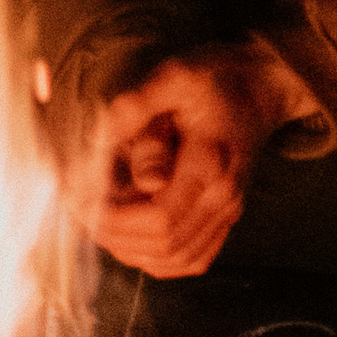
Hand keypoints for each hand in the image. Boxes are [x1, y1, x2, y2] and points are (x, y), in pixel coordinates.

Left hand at [64, 43, 314, 278]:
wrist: (258, 88)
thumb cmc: (212, 80)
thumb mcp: (174, 76)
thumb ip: (139, 108)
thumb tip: (107, 146)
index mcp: (211, 163)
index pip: (160, 218)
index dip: (114, 218)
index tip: (79, 197)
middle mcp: (225, 197)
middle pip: (165, 245)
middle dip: (114, 235)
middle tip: (79, 207)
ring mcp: (228, 212)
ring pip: (176, 260)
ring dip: (130, 250)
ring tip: (97, 219)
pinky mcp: (224, 219)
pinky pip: (190, 260)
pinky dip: (155, 259)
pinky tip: (128, 236)